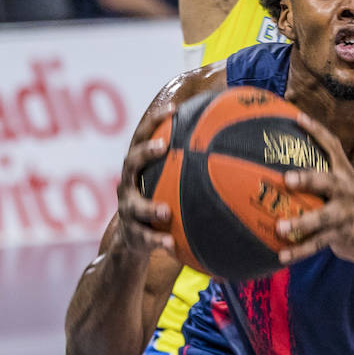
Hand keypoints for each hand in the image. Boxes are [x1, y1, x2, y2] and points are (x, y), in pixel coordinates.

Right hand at [115, 103, 175, 255]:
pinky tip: (171, 245)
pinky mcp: (132, 234)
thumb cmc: (158, 200)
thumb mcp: (167, 181)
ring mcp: (127, 209)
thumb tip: (225, 140)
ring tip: (164, 211)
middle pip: (131, 163)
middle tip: (162, 147)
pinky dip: (157, 241)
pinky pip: (144, 238)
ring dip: (149, 207)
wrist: (133, 238)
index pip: (143, 137)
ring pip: (134, 206)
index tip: (173, 110)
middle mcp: (128, 184)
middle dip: (145, 153)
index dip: (155, 121)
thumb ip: (187, 164)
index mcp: (138, 167)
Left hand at [277, 113, 353, 266]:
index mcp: (345, 174)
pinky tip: (280, 255)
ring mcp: (345, 214)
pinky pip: (317, 244)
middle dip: (308, 179)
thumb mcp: (341, 187)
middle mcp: (347, 190)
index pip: (333, 147)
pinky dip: (298, 251)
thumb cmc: (349, 208)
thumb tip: (281, 163)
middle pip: (328, 182)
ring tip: (280, 227)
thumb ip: (319, 176)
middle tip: (287, 179)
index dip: (317, 131)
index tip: (298, 117)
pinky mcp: (343, 235)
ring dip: (301, 223)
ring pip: (322, 218)